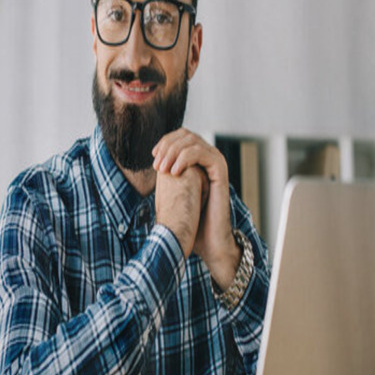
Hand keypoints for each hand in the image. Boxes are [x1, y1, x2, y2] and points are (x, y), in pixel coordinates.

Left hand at [152, 129, 240, 287]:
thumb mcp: (174, 192)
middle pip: (186, 134)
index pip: (180, 136)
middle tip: (157, 165)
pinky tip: (175, 171)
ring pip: (193, 141)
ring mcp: (216, 163)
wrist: (206, 239)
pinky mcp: (221, 171)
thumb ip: (169, 174)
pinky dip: (186, 157)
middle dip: (167, 146)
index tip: (153, 157)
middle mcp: (208, 158)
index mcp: (198, 160)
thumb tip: (155, 160)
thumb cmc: (190, 220)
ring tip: (163, 170)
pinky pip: (202, 153)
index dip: (165, 142)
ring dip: (173, 152)